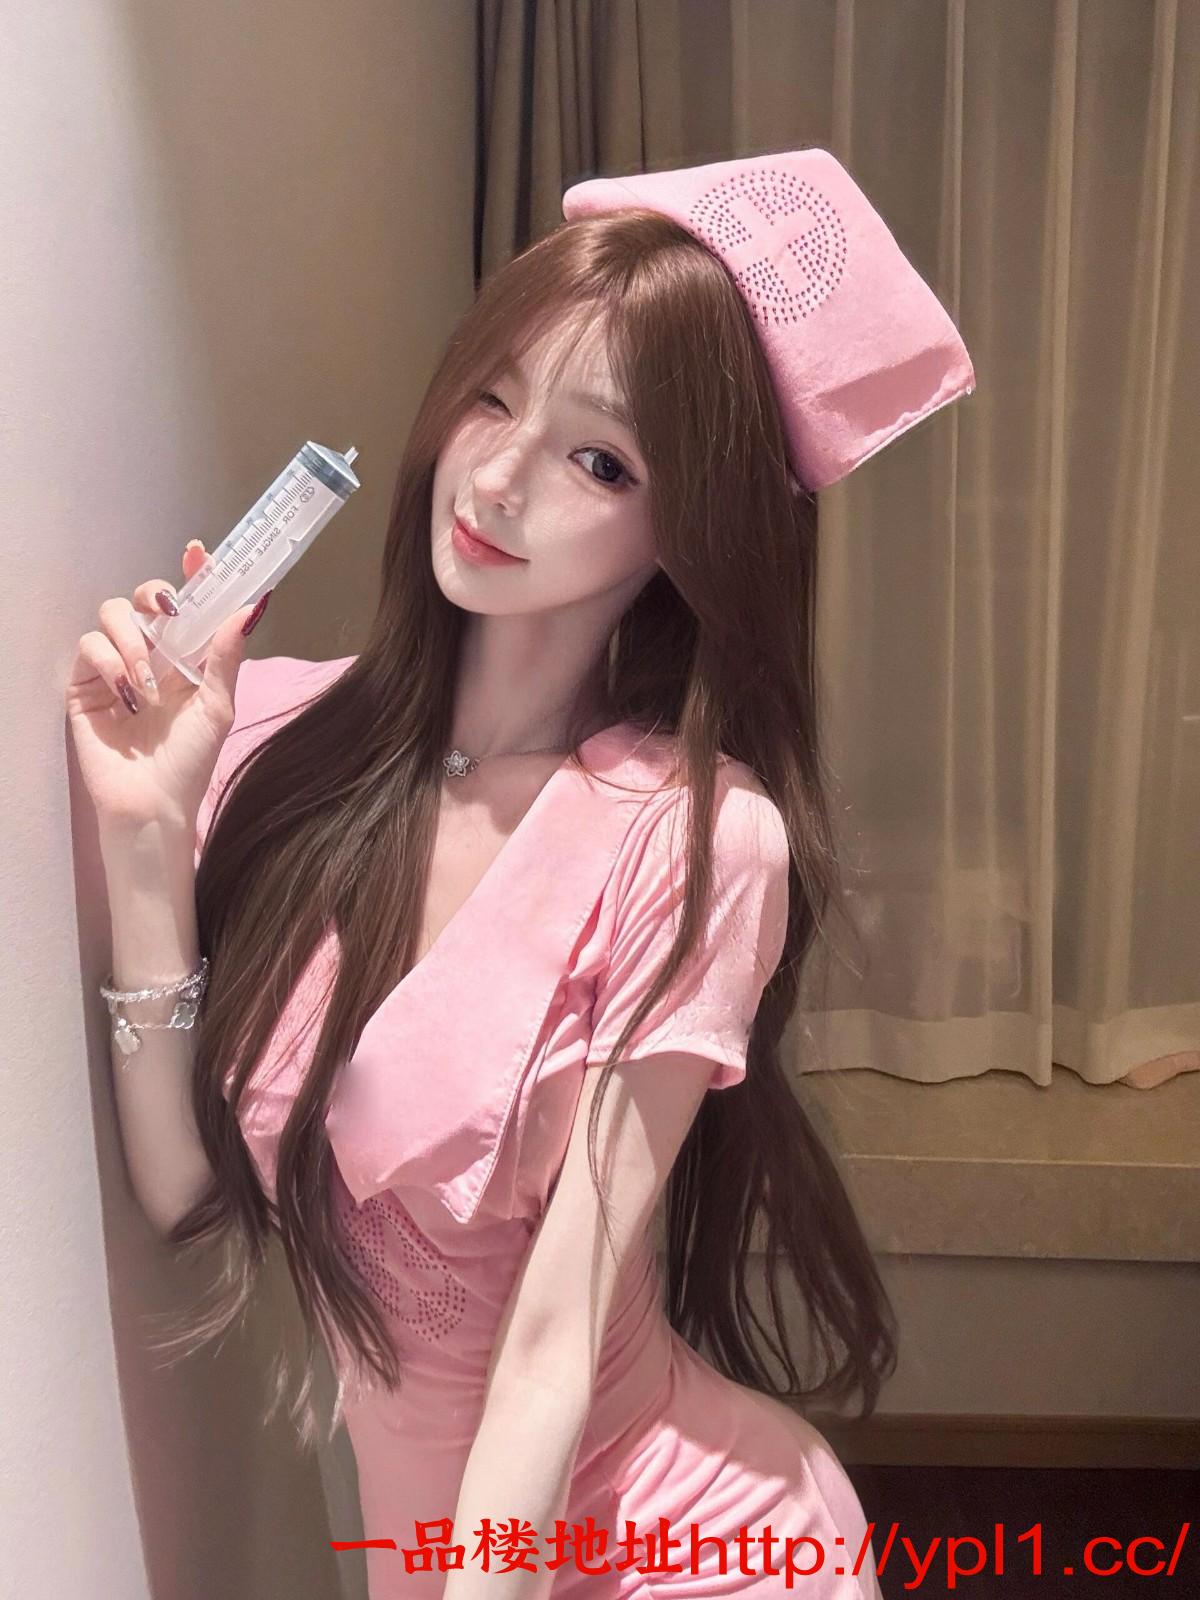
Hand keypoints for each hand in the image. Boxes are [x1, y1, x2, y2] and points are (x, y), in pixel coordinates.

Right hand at [66, 541, 265, 832]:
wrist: (153, 803)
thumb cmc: (189, 762)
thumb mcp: (218, 705)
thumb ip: (226, 655)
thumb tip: (250, 606)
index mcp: (186, 659)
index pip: (187, 606)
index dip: (193, 575)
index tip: (199, 552)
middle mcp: (150, 657)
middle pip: (142, 598)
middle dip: (153, 594)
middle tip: (168, 612)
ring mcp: (115, 668)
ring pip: (111, 614)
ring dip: (133, 640)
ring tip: (147, 683)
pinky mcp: (85, 685)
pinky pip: (89, 646)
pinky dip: (110, 661)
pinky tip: (127, 693)